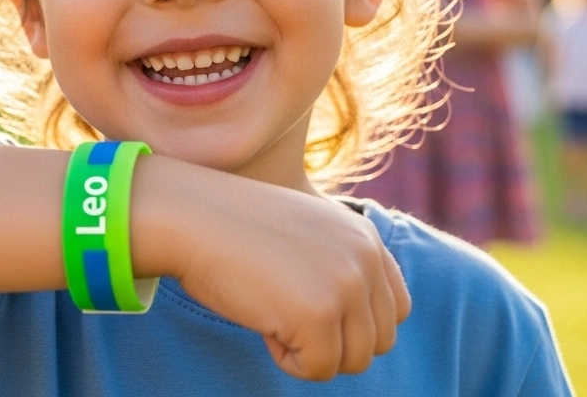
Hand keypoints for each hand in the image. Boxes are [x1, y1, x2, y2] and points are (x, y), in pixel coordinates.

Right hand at [152, 170, 409, 380]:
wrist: (190, 216)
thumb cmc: (233, 228)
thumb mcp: (305, 233)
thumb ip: (339, 265)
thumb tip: (352, 323)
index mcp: (366, 238)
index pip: (395, 310)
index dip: (355, 324)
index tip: (313, 312)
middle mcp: (366, 260)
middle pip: (379, 341)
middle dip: (334, 343)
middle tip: (287, 315)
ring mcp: (345, 287)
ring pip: (353, 361)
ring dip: (312, 352)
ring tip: (273, 313)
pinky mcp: (318, 315)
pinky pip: (317, 369)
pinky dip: (286, 358)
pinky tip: (261, 320)